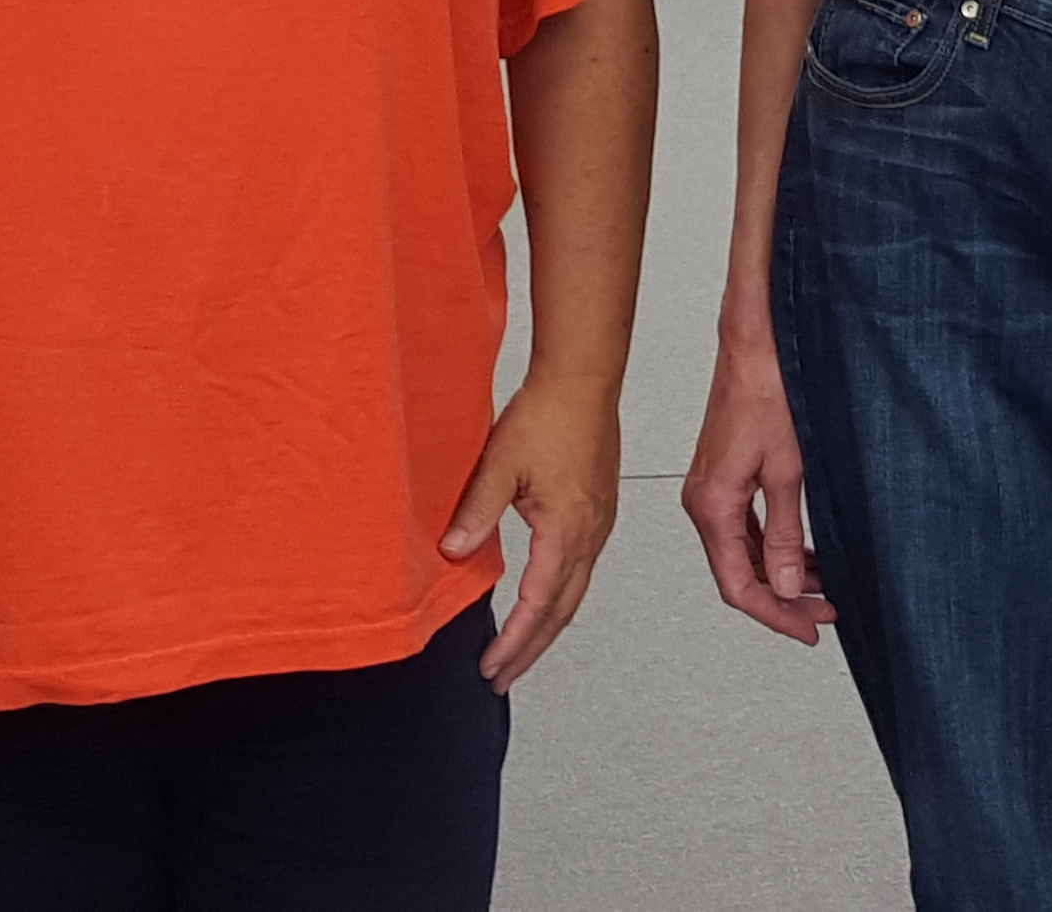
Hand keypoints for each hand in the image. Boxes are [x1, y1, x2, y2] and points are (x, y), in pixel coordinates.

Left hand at [444, 375, 622, 692]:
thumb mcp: (500, 465)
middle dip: (531, 649)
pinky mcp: (599, 508)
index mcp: (568, 530)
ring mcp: (599, 523)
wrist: (584, 376)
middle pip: (562, 612)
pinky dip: (560, 596)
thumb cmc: (551, 412)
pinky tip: (545, 595)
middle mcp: (591, 534)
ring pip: (575, 593)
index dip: (514, 642)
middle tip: (504, 676)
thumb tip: (452, 554)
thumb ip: (475, 513)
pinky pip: (581, 568)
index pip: (538, 606)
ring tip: (521, 647)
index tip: (493, 667)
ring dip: (547, 626)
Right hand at [682, 315, 831, 644]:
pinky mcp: (724, 474)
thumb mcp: (786, 471)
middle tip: (823, 612)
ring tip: (821, 583)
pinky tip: (801, 551)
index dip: (776, 614)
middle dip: (783, 598)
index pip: (738, 585)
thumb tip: (783, 585)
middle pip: (739, 573)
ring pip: (744, 552)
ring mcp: (712, 487)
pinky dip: (774, 544)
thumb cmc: (768, 389)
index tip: (808, 630)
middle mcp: (703, 500)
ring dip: (781, 572)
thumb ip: (784, 533)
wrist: (757, 341)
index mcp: (711, 505)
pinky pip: (745, 526)